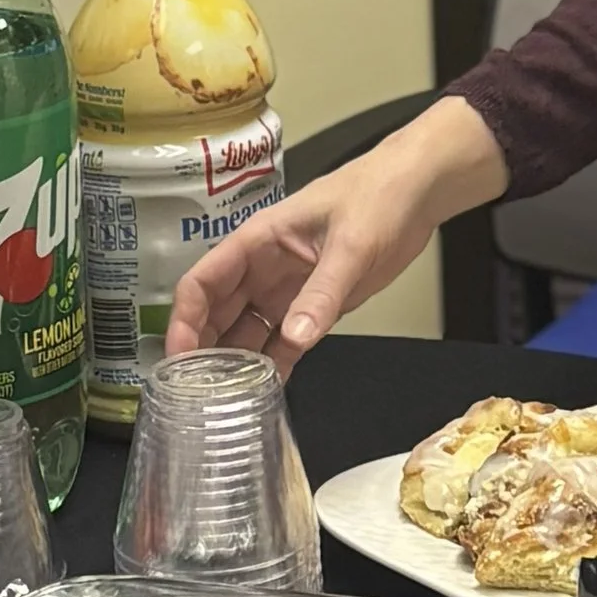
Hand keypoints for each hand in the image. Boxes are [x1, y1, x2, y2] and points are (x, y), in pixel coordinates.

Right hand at [163, 95, 508, 372]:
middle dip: (202, 352)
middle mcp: (264, 267)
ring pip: (246, 331)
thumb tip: (294, 337)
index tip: (178, 361)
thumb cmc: (378, 195)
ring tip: (223, 405)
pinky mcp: (313, 305)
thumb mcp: (351, 244)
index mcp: (258, 240)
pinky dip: (271, 365)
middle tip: (195, 396)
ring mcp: (287, 288)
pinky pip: (282, 341)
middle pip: (217, 313)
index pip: (202, 281)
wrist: (417, 191)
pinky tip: (265, 394)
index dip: (184, 321)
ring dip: (234, 364)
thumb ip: (322, 292)